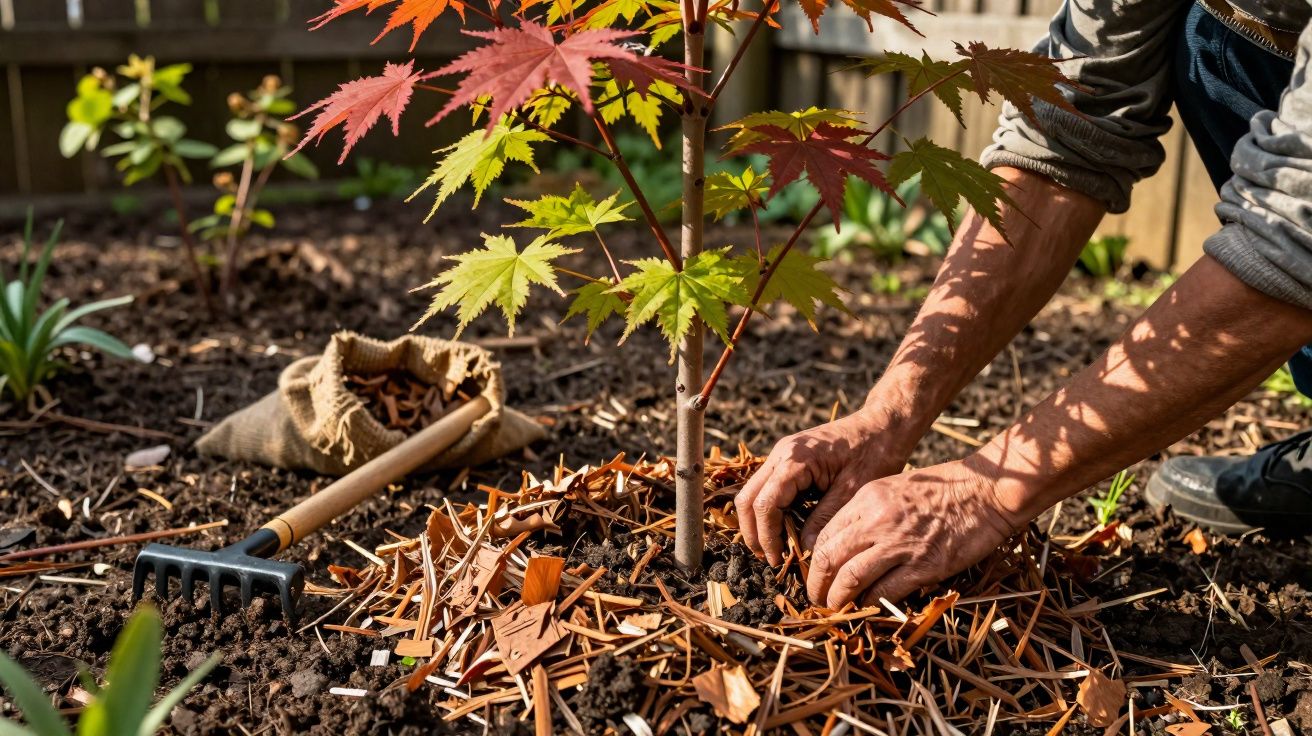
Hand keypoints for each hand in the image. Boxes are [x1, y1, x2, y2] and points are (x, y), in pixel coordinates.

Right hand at [735, 411, 911, 564]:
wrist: (884, 425)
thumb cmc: (874, 454)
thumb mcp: (852, 492)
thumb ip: (824, 520)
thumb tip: (803, 550)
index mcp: (795, 459)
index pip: (765, 504)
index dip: (767, 536)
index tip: (777, 560)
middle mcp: (781, 453)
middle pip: (747, 498)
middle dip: (754, 532)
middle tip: (769, 559)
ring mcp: (782, 454)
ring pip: (753, 493)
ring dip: (759, 522)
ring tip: (775, 549)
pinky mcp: (789, 459)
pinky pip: (768, 488)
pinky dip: (770, 511)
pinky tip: (785, 530)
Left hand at [806, 460, 1016, 607]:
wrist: (985, 491)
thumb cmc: (942, 489)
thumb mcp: (893, 488)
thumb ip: (867, 512)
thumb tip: (844, 542)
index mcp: (867, 499)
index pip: (823, 534)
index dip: (813, 560)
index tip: (815, 574)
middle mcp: (877, 520)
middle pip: (828, 558)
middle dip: (817, 585)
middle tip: (817, 599)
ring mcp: (900, 544)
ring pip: (850, 579)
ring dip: (837, 600)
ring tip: (835, 609)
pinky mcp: (924, 566)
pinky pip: (884, 592)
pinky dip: (870, 604)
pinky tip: (868, 608)